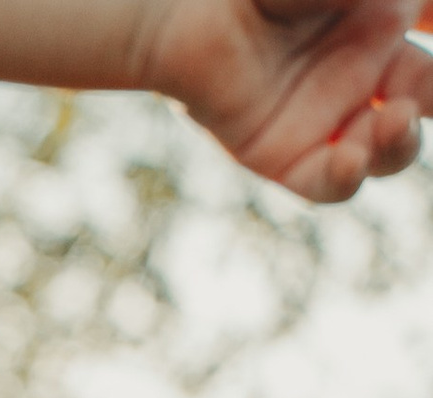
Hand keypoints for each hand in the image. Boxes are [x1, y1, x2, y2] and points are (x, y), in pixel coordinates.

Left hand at [144, 0, 432, 195]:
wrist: (184, 5)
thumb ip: (405, 0)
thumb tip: (423, 13)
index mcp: (382, 11)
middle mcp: (361, 64)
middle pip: (428, 94)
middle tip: (429, 93)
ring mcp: (323, 113)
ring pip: (388, 147)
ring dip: (402, 142)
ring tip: (394, 120)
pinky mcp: (279, 155)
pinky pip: (326, 183)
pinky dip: (346, 178)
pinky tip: (350, 159)